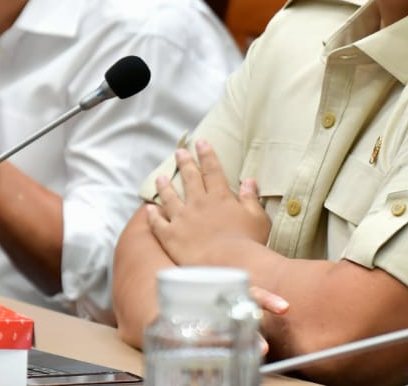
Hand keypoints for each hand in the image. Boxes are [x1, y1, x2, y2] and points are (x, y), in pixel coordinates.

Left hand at [146, 140, 270, 264]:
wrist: (228, 265)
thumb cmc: (249, 244)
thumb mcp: (258, 218)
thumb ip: (251, 199)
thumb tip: (249, 181)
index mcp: (220, 197)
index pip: (212, 170)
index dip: (207, 155)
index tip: (201, 142)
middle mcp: (198, 203)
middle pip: (189, 178)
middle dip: (184, 163)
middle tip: (178, 152)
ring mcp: (182, 219)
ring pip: (169, 198)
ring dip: (164, 187)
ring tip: (160, 178)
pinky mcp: (170, 237)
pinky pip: (158, 223)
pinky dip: (153, 215)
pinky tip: (149, 209)